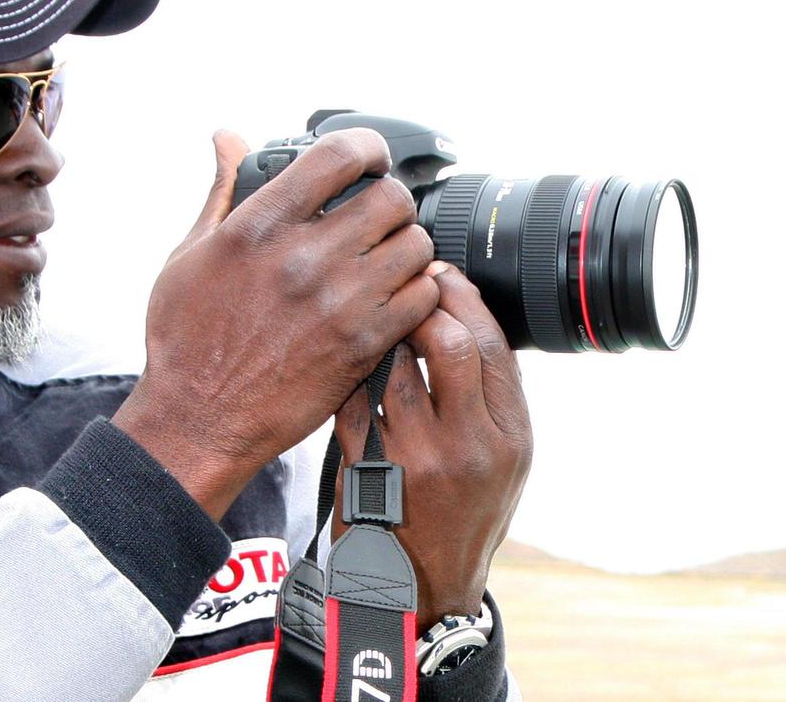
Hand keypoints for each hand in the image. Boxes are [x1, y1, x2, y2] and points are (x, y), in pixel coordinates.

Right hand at [113, 129, 439, 519]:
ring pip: (415, 246)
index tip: (368, 158)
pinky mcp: (362, 346)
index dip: (365, 147)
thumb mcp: (188, 253)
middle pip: (391, 197)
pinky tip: (393, 299)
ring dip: (406, 247)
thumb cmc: (185, 339)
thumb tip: (226, 139)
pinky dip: (417, 294)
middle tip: (377, 216)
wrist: (197, 420)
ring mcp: (338, 303)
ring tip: (386, 259)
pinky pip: (423, 299)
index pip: (338, 155)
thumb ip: (221, 191)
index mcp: (259, 227)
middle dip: (389, 199)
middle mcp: (304, 259)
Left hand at [332, 262, 532, 634]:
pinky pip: (351, 396)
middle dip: (422, 302)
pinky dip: (349, 369)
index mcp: (508, 437)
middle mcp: (465, 445)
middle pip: (447, 343)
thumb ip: (492, 393)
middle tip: (404, 286)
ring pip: (390, 363)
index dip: (462, 297)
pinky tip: (348, 359)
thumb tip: (463, 314)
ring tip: (373, 316)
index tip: (441, 273)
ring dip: (380, 330)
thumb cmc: (467, 511)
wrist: (424, 582)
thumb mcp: (507, 457)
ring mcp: (412, 457)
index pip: (490, 345)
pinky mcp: (365, 466)